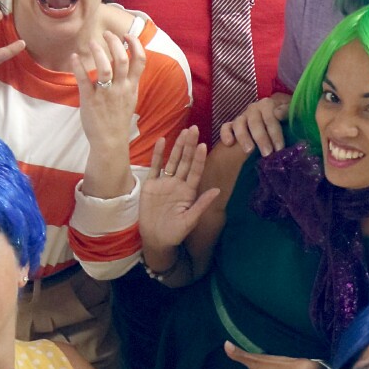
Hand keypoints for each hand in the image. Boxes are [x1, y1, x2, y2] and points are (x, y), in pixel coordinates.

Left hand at [72, 30, 144, 156]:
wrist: (110, 141)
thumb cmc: (118, 119)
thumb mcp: (130, 98)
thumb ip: (130, 81)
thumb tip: (128, 63)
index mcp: (131, 87)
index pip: (140, 60)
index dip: (135, 44)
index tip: (127, 35)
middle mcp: (120, 88)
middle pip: (122, 59)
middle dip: (115, 42)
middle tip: (106, 34)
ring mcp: (105, 94)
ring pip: (105, 68)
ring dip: (98, 51)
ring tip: (92, 42)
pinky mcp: (90, 100)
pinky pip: (84, 80)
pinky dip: (78, 66)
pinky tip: (74, 57)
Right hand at [138, 127, 221, 256]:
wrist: (155, 239)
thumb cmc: (175, 233)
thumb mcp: (190, 220)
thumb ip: (202, 205)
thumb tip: (217, 191)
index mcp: (189, 191)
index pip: (195, 171)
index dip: (199, 159)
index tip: (204, 145)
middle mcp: (178, 184)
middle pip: (185, 161)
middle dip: (190, 146)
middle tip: (194, 129)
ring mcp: (164, 183)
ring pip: (172, 160)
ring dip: (177, 146)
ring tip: (183, 132)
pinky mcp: (151, 185)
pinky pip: (155, 166)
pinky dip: (158, 154)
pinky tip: (162, 141)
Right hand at [219, 93, 289, 156]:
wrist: (275, 116)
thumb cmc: (285, 117)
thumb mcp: (291, 112)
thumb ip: (287, 111)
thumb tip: (278, 114)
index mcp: (267, 105)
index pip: (270, 118)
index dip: (275, 133)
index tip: (279, 148)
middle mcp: (253, 109)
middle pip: (255, 123)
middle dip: (261, 139)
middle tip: (267, 154)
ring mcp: (242, 116)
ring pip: (239, 124)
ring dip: (244, 137)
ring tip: (249, 151)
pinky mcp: (232, 124)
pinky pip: (225, 127)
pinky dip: (225, 134)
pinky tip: (229, 144)